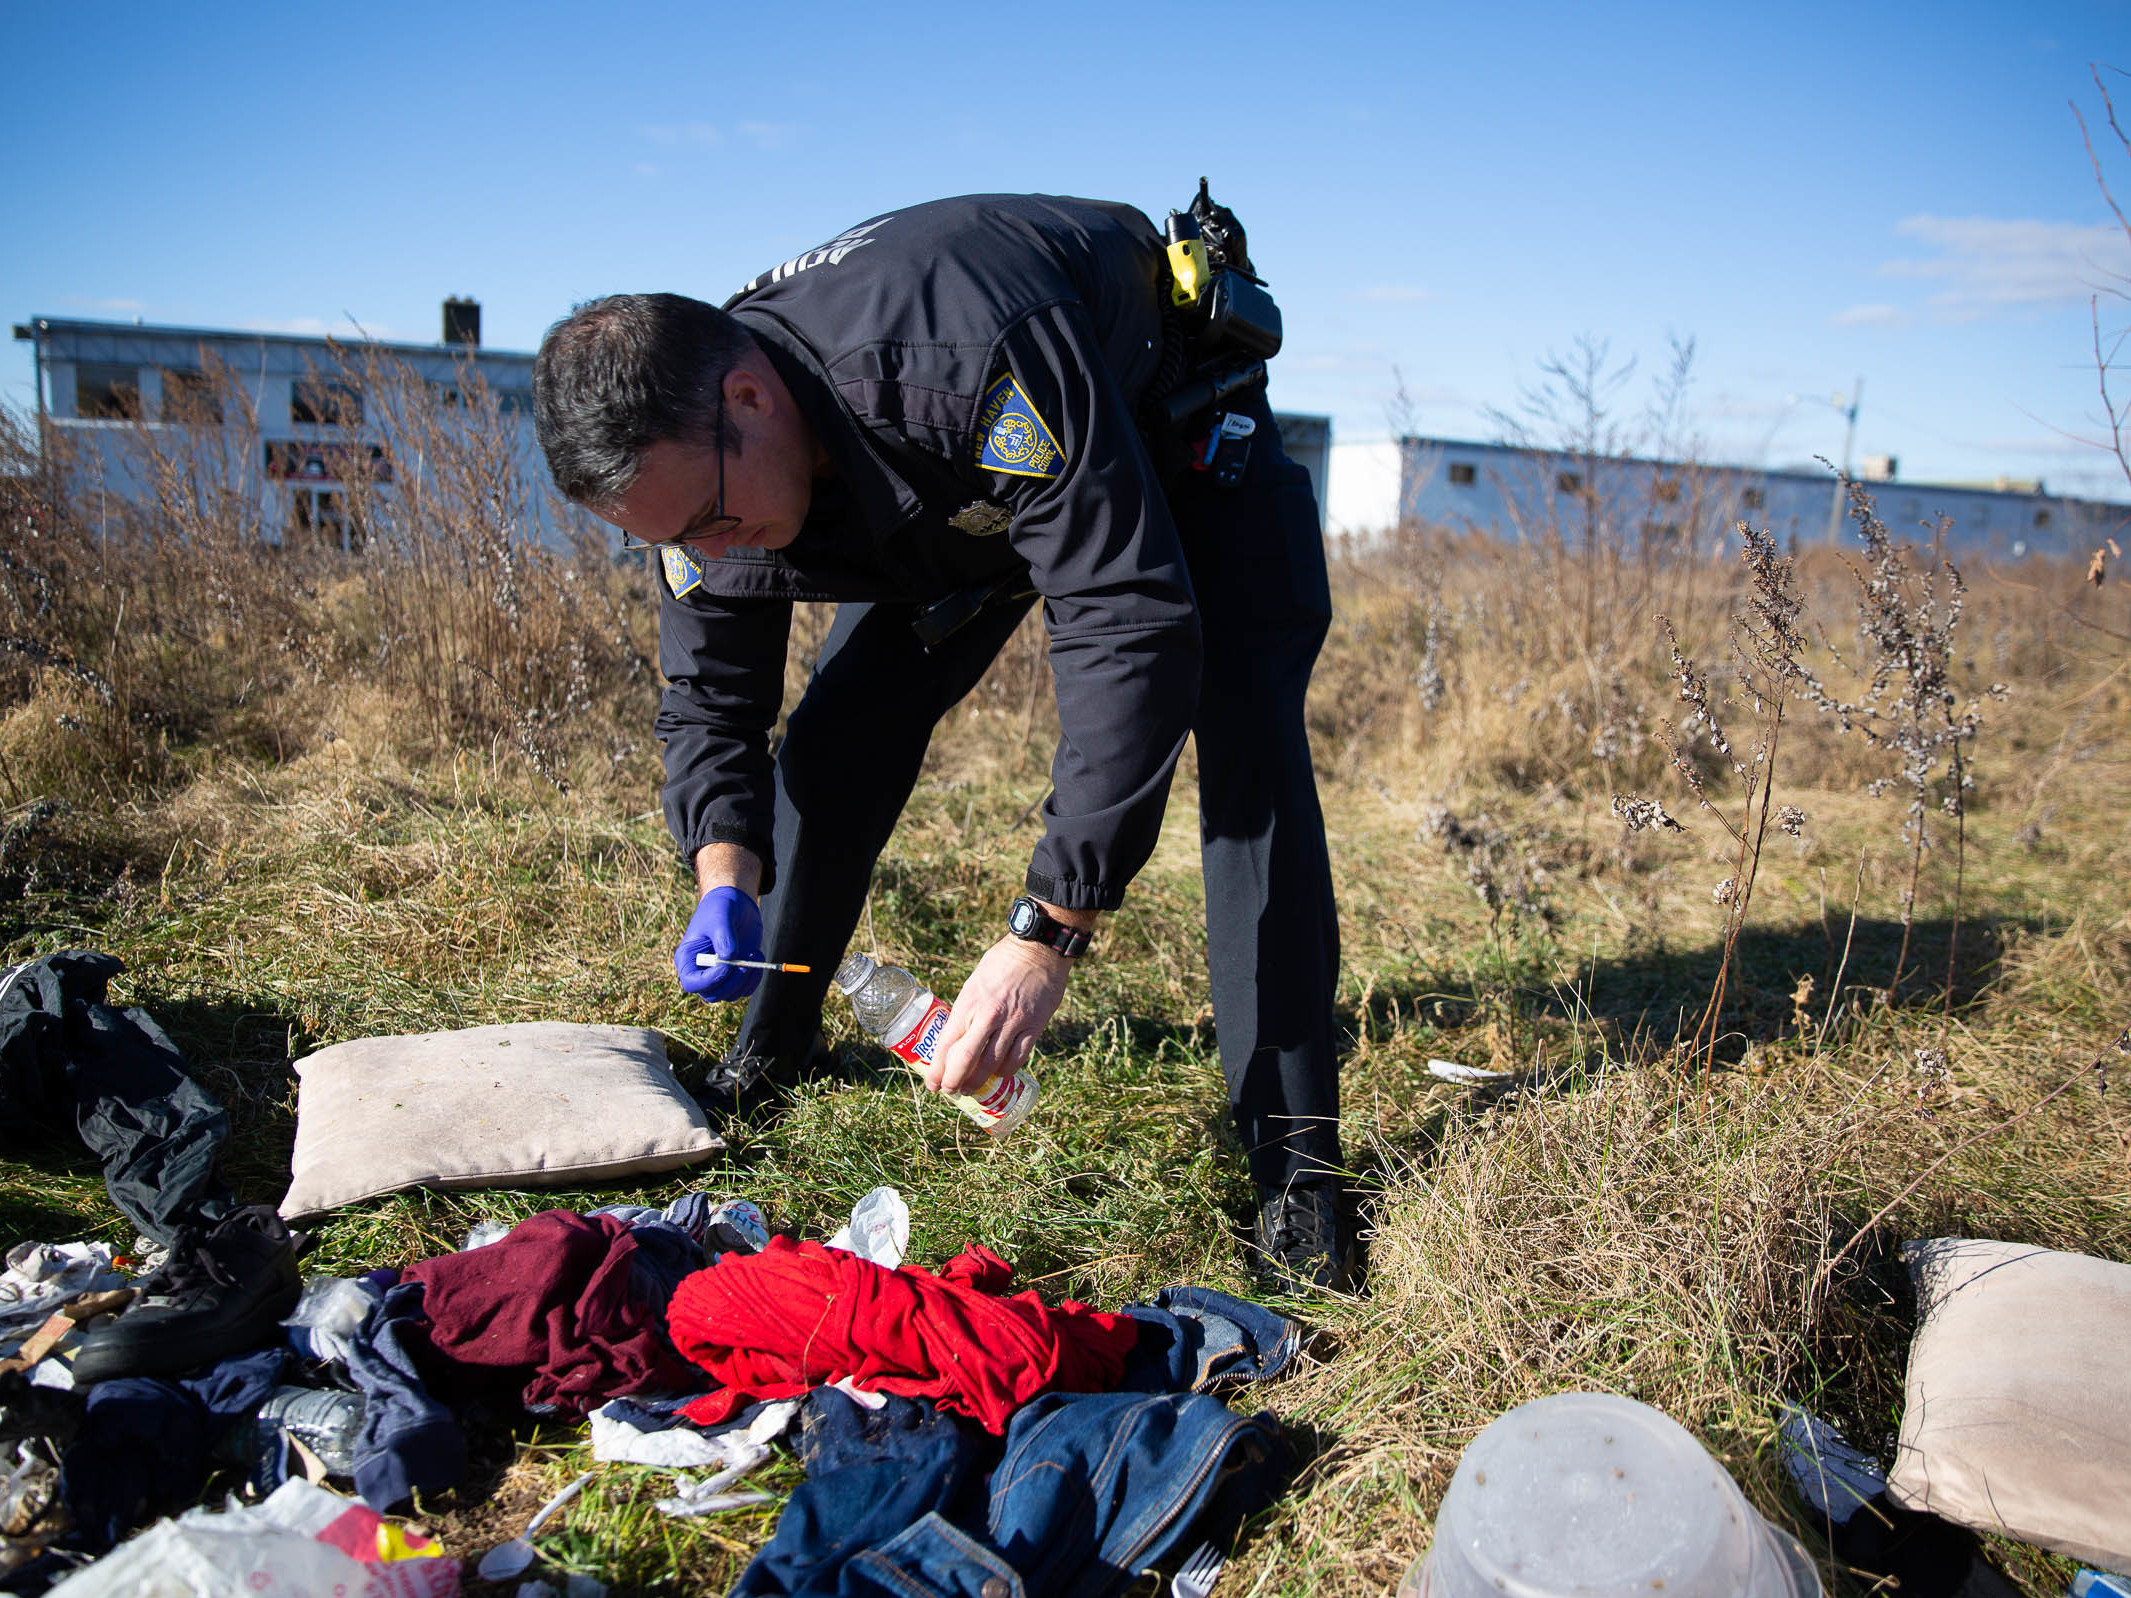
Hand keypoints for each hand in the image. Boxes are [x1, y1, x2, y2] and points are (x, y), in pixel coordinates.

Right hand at [675, 886, 764, 1002]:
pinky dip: (754, 979)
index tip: (727, 965)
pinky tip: (758, 956)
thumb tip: (730, 960)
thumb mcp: (721, 917)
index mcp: (687, 958)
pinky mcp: (735, 974)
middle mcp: (701, 971)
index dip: (709, 981)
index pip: (691, 983)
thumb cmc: (720, 907)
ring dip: (746, 979)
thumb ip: (724, 939)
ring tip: (754, 953)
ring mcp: (719, 974)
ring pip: (730, 994)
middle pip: (712, 994)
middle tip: (745, 963)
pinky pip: (744, 989)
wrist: (735, 903)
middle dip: (731, 983)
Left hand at [930, 936, 1070, 1095]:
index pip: (947, 1044)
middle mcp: (988, 1015)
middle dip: (955, 1082)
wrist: (1038, 949)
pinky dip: (1006, 1071)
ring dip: (979, 1082)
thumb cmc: (1002, 963)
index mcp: (968, 1002)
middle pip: (966, 1060)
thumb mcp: (974, 983)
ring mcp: (1013, 1022)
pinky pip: (1018, 1058)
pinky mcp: (1034, 1026)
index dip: (938, 1070)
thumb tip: (956, 1036)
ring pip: (992, 1064)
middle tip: (951, 1091)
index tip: (933, 1084)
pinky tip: (1000, 1074)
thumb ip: (967, 1009)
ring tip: (971, 1089)